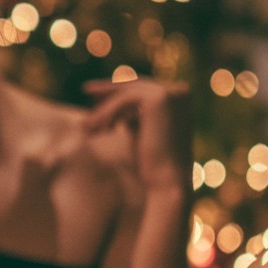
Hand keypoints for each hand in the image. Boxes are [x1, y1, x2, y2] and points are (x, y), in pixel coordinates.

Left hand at [81, 81, 191, 195]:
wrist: (167, 181)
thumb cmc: (153, 163)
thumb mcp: (140, 133)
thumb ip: (132, 117)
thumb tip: (116, 106)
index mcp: (181, 97)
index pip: (143, 88)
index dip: (119, 91)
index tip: (97, 95)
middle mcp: (180, 91)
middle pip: (135, 86)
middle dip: (109, 90)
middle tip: (86, 89)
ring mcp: (171, 93)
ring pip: (126, 95)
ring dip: (105, 109)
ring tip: (87, 126)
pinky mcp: (159, 98)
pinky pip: (124, 100)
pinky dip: (107, 113)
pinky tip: (96, 129)